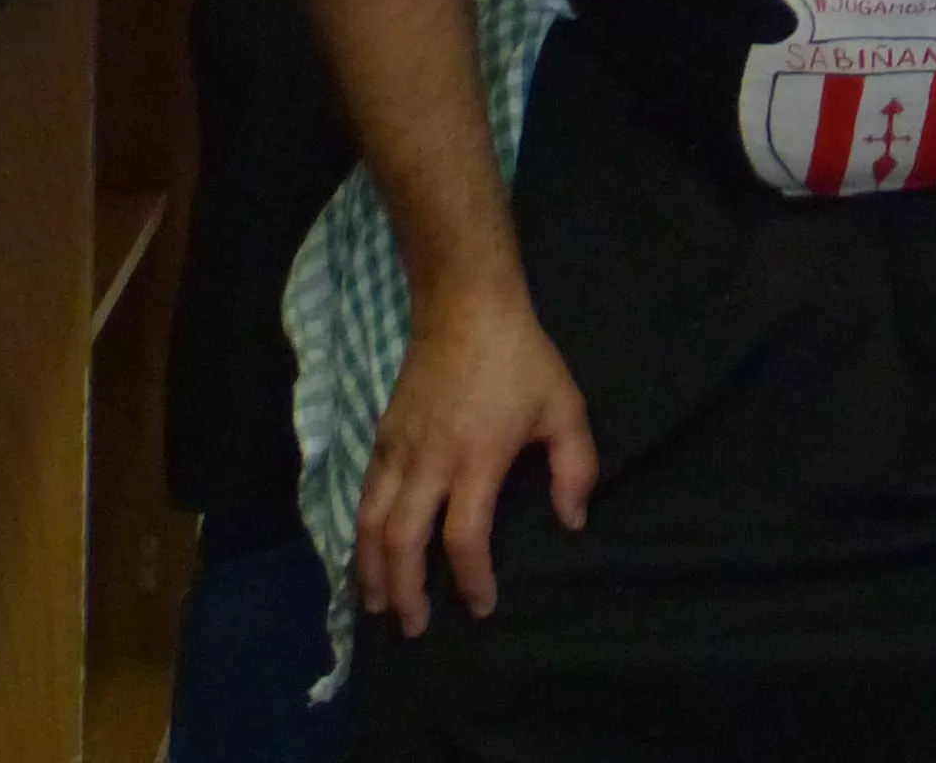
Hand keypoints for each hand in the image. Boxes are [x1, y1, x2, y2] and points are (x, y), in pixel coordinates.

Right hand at [355, 281, 597, 637]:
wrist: (464, 307)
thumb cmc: (521, 358)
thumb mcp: (564, 407)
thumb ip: (575, 467)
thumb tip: (572, 522)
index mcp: (475, 458)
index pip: (463, 536)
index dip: (470, 578)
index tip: (480, 606)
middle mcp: (428, 461)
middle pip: (402, 540)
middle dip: (405, 590)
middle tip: (413, 627)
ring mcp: (397, 449)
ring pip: (370, 522)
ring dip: (371, 570)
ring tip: (377, 606)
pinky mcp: (380, 437)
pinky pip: (363, 496)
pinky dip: (360, 534)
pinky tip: (366, 555)